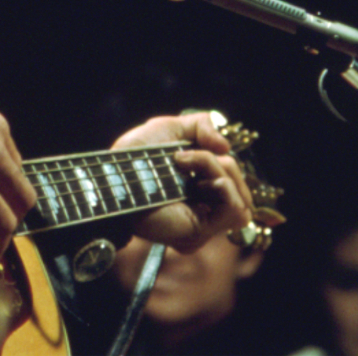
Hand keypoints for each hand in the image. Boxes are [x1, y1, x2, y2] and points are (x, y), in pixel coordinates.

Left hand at [113, 114, 251, 252]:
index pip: (235, 181)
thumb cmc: (135, 155)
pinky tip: (196, 180)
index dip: (225, 163)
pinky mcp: (201, 231)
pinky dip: (221, 184)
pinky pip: (235, 209)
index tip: (195, 151)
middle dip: (218, 162)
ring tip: (183, 165)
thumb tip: (227, 147)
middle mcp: (204, 208)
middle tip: (182, 157)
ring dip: (216, 169)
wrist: (117, 175)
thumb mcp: (172, 128)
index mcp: (199, 189)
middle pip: (240, 186)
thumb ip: (202, 126)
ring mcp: (203, 222)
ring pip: (241, 196)